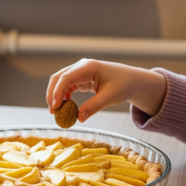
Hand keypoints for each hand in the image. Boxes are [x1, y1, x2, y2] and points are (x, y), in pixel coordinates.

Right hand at [45, 59, 166, 120]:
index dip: (57, 92)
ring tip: (57, 112)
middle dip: (52, 94)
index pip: (66, 77)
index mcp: (88, 66)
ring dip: (56, 96)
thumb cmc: (124, 85)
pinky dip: (63, 97)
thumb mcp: (110, 97)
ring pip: (60, 82)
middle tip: (53, 112)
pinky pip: (67, 87)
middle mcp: (81, 66)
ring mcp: (80, 72)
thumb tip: (79, 118)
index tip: (55, 106)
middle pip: (58, 78)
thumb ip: (93, 106)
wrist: (133, 81)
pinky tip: (66, 107)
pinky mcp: (81, 79)